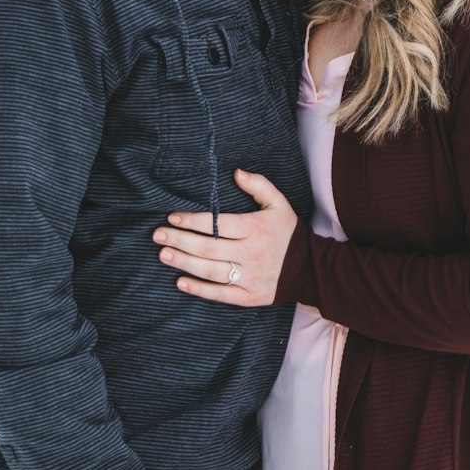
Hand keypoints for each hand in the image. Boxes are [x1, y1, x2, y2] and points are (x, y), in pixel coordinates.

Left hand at [153, 169, 297, 306]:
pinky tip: (181, 282)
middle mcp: (251, 253)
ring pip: (211, 270)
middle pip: (209, 247)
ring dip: (184, 262)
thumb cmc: (289, 233)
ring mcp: (250, 276)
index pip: (219, 224)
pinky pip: (221, 294)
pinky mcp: (250, 296)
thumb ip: (259, 186)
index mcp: (256, 229)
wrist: (311, 268)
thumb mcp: (279, 204)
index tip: (172, 218)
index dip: (193, 221)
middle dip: (180, 240)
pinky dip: (200, 290)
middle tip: (157, 235)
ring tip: (163, 254)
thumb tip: (236, 172)